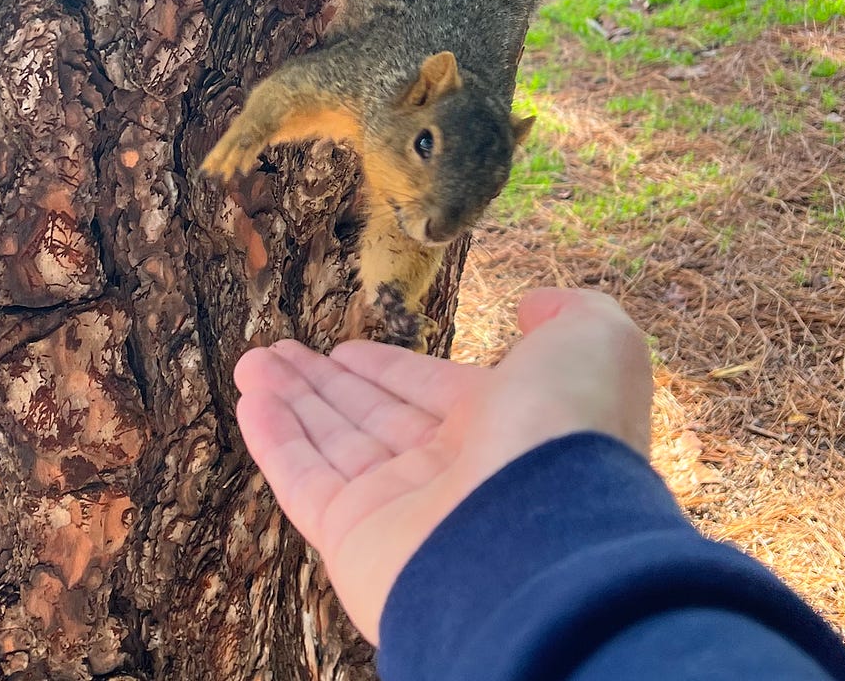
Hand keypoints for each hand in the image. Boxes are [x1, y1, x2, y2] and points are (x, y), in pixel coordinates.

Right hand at [233, 288, 652, 643]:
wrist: (544, 540)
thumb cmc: (570, 432)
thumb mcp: (594, 341)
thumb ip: (568, 313)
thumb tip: (534, 304)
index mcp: (501, 427)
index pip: (426, 391)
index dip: (385, 368)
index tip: (345, 348)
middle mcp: (448, 472)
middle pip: (370, 417)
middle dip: (323, 382)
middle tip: (278, 350)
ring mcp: (398, 509)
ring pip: (331, 443)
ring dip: (289, 399)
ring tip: (252, 361)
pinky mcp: (352, 540)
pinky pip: (303, 481)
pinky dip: (273, 439)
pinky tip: (250, 398)